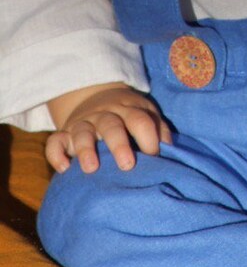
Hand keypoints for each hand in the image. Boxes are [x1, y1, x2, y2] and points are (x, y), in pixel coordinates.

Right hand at [45, 83, 171, 174]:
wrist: (95, 97)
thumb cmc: (128, 115)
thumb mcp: (145, 114)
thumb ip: (158, 129)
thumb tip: (170, 149)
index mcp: (128, 109)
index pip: (140, 120)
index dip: (149, 137)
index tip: (154, 156)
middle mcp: (105, 115)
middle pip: (112, 125)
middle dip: (119, 144)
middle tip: (128, 165)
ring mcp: (83, 123)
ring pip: (82, 132)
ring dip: (86, 149)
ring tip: (91, 168)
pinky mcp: (64, 133)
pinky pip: (55, 141)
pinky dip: (56, 154)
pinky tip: (64, 168)